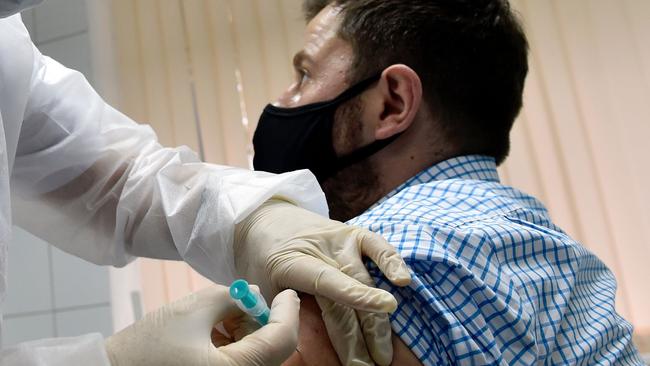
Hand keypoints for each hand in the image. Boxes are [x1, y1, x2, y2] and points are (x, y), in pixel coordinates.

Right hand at [105, 286, 299, 365]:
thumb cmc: (145, 348)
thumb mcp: (192, 311)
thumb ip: (231, 296)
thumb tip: (254, 295)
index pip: (280, 340)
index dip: (287, 312)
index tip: (288, 292)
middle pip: (272, 350)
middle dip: (261, 321)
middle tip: (242, 301)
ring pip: (257, 357)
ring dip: (246, 332)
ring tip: (216, 317)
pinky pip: (240, 363)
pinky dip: (234, 345)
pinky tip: (211, 332)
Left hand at [234, 199, 411, 364]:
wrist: (265, 219)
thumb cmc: (261, 261)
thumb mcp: (260, 287)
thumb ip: (283, 311)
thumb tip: (298, 344)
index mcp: (292, 261)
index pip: (327, 279)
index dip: (354, 294)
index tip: (382, 308)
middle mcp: (320, 247)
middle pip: (349, 289)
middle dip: (361, 332)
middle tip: (371, 364)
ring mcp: (338, 238)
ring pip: (365, 277)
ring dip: (376, 317)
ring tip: (384, 349)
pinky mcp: (352, 232)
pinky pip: (376, 245)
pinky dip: (391, 261)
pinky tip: (404, 280)